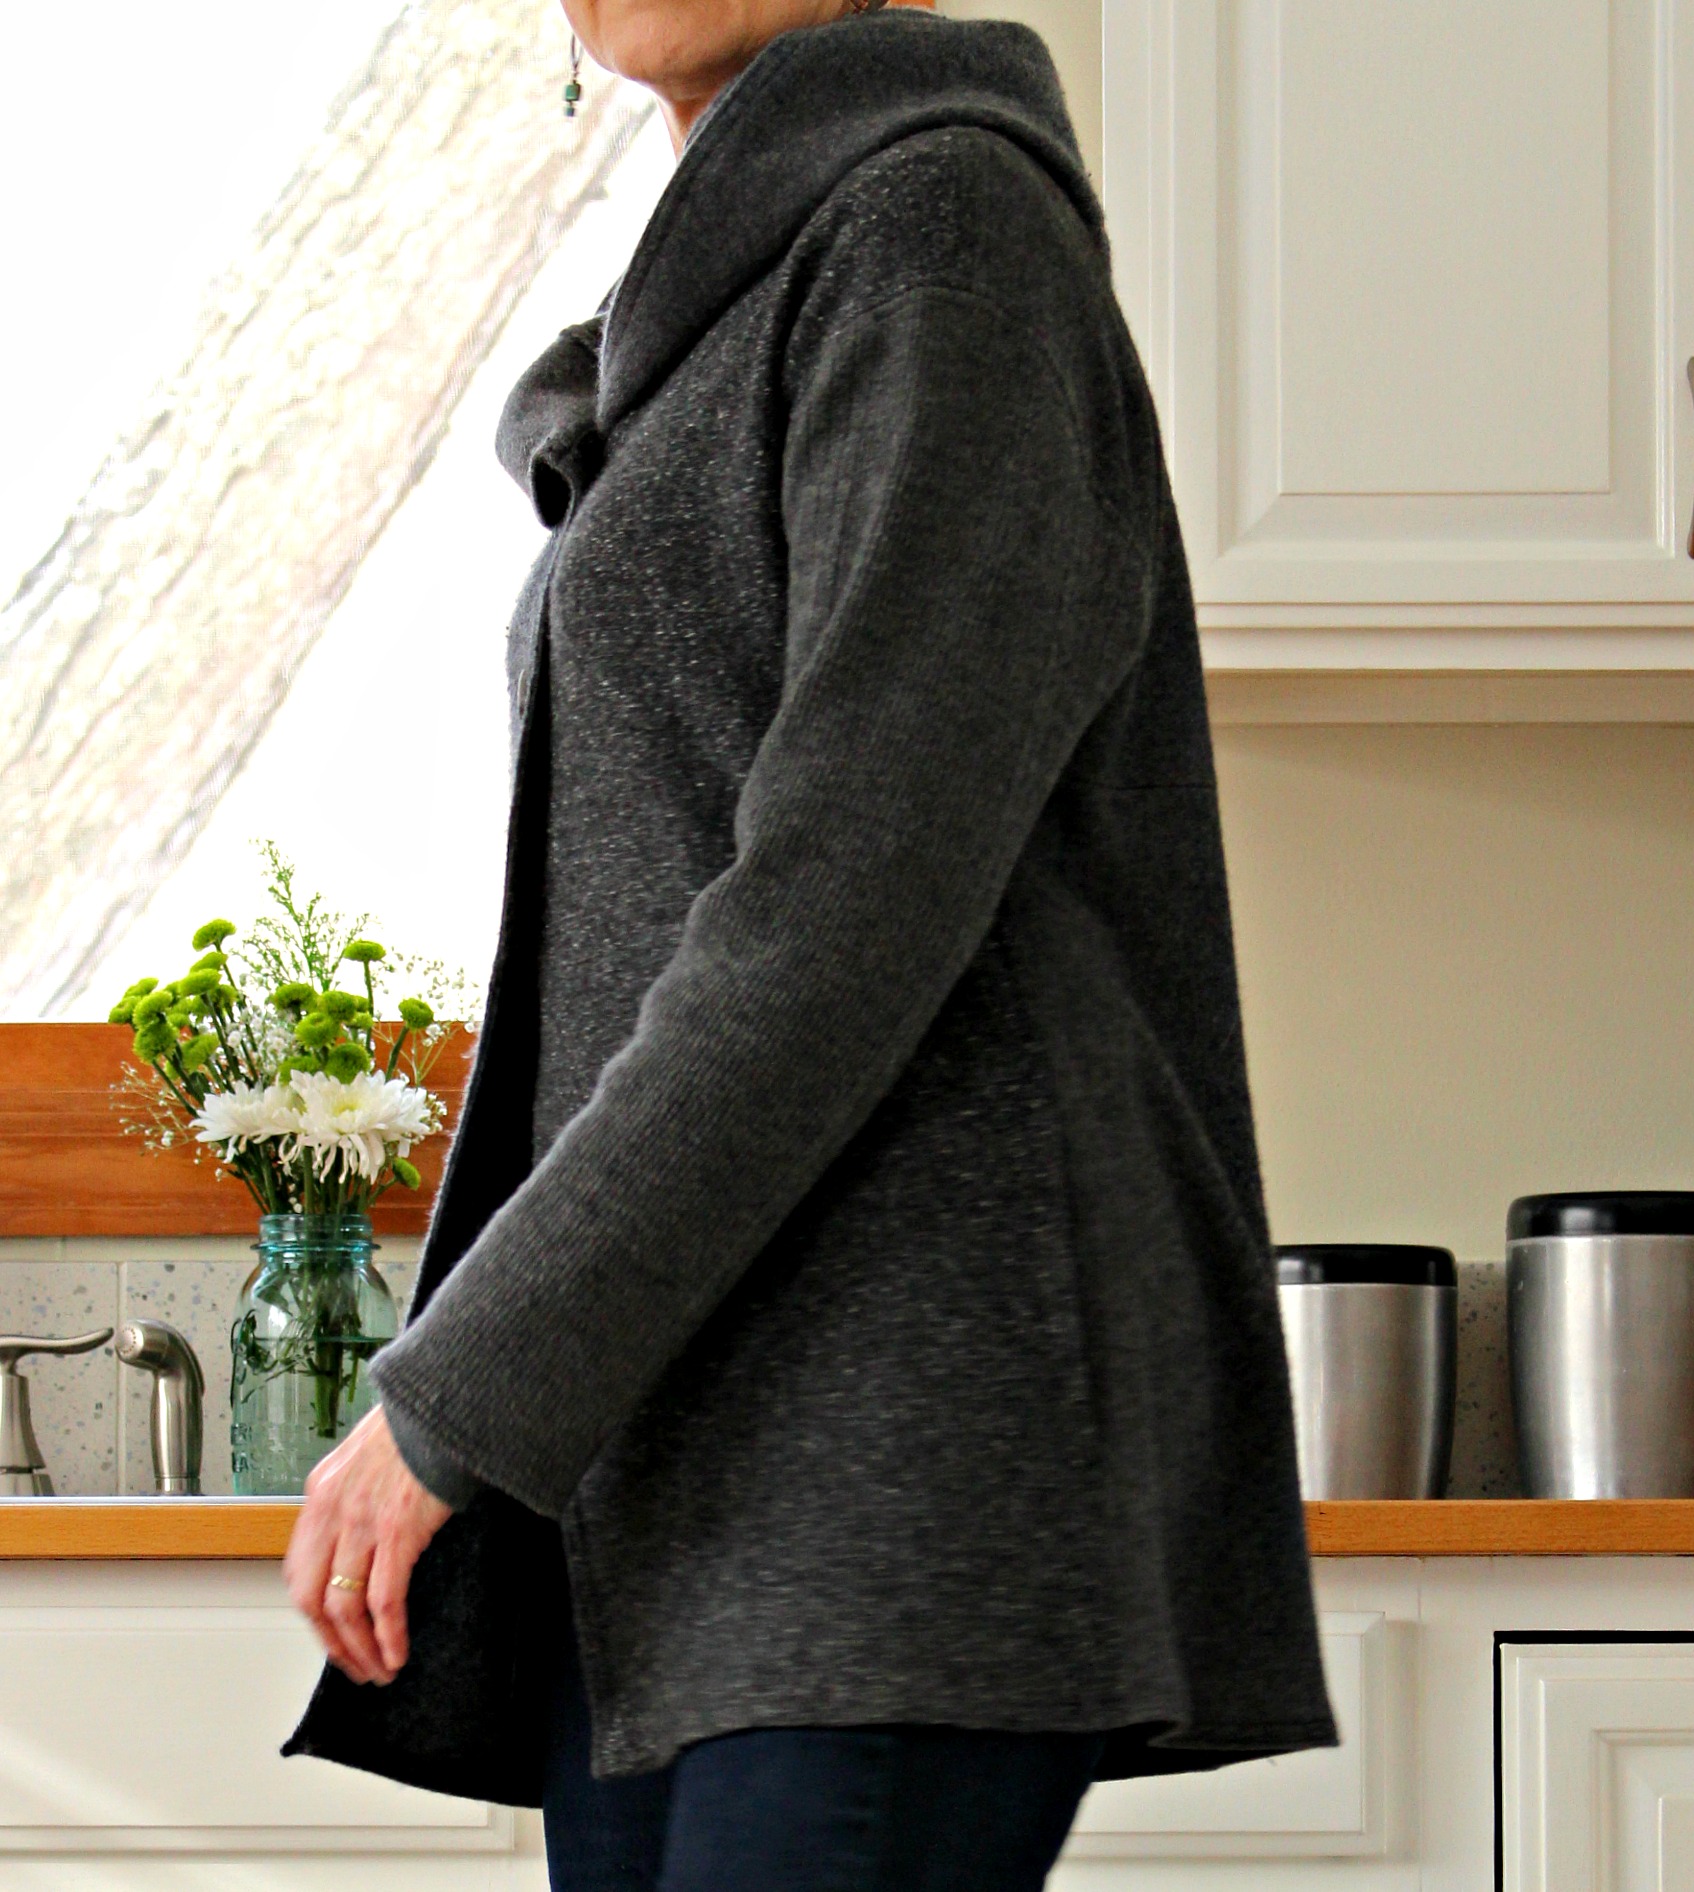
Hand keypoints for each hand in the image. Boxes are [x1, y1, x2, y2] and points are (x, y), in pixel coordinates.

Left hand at [283, 1404, 452, 1685]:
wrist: (444, 1400)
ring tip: (379, 1670)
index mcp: (322, 1492)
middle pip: (311, 1598)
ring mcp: (362, 1522)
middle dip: (331, 1643)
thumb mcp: (368, 1455)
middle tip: (353, 1667)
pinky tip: (398, 1652)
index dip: (313, 1613)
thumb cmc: (417, 1424)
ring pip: (344, 1607)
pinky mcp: (398, 1531)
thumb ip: (356, 1494)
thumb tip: (364, 1535)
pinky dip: (388, 1634)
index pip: (299, 1570)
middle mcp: (331, 1510)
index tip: (333, 1635)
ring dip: (359, 1649)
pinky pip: (384, 1599)